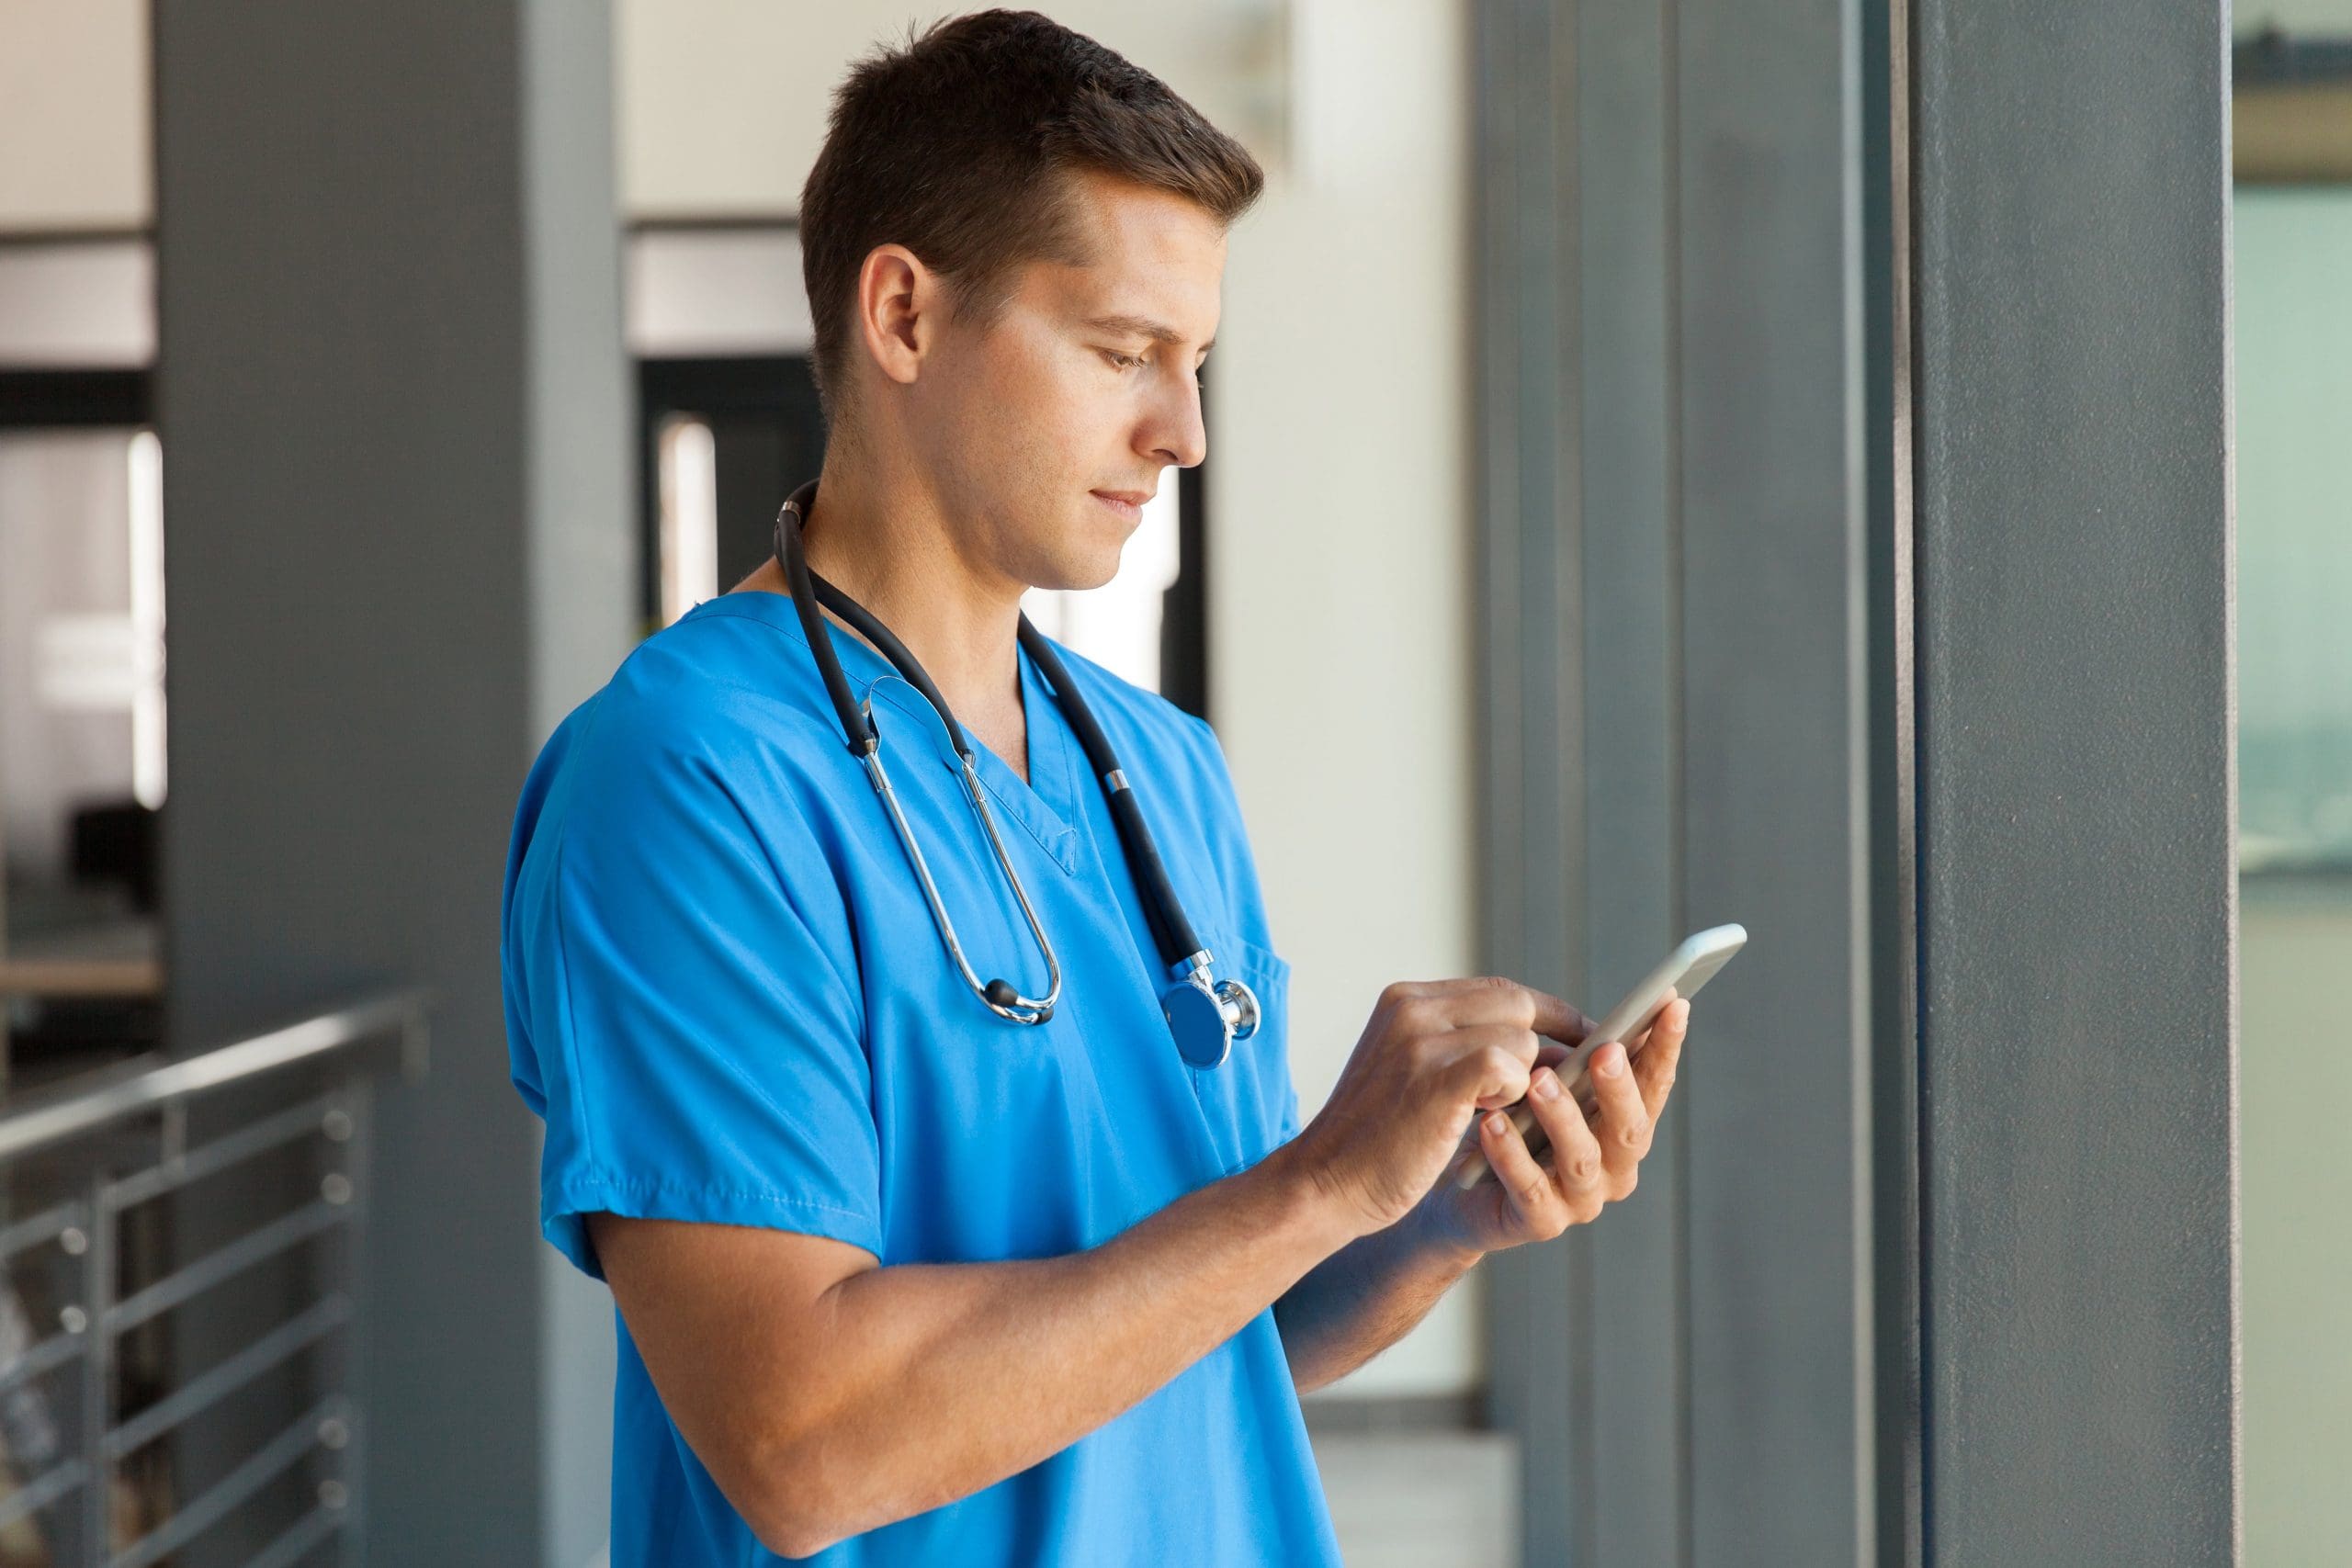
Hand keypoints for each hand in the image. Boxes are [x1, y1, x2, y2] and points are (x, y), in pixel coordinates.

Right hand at [1283, 977, 1590, 1239]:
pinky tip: (1494, 1121)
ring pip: (1519, 1038)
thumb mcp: (1408, 1072)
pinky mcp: (1437, 1077)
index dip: (1546, 1013)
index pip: (1498, 990)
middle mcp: (1412, 1009)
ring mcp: (1422, 1040)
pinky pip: (1510, 1066)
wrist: (1323, 1183)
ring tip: (1520, 1113)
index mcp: (1405, 1000)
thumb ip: (1457, 1047)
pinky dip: (1516, 1093)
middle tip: (1587, 1071)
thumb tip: (1537, 1045)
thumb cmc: (1373, 1140)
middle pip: (1517, 1004)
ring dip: (1532, 1078)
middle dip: (1560, 1037)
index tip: (1581, 1036)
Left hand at [1413, 996, 1689, 1258]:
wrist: (1460, 1189)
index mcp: (1622, 1127)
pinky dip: (1513, 1155)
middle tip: (1605, 1051)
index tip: (1672, 1004)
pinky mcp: (1540, 1222)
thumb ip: (1570, 1063)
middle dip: (1619, 1087)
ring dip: (1563, 1116)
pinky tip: (1494, 1123)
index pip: (1653, 1086)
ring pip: (1582, 1158)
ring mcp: (1581, 1199)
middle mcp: (1613, 1167)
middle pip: (1630, 1128)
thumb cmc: (1512, 1125)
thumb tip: (1592, 1030)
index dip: (1664, 1048)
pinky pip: (1531, 1188)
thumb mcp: (1541, 1084)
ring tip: (1539, 1081)